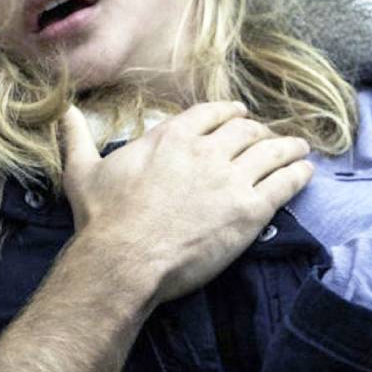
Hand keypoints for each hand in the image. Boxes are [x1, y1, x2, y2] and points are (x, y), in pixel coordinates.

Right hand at [59, 102, 311, 306]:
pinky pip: (284, 183)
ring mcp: (231, 178)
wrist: (124, 259)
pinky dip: (298, 174)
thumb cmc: (103, 218)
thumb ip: (77, 138)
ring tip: (300, 148)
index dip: (230, 113)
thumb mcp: (83, 171)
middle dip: (261, 131)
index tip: (240, 116)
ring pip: (271, 152)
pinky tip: (306, 172)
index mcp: (172, 135)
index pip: (212, 113)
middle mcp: (207, 150)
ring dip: (288, 147)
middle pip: (246, 131)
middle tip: (270, 137)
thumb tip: (65, 112)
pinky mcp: (249, 210)